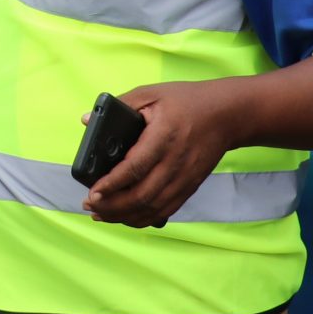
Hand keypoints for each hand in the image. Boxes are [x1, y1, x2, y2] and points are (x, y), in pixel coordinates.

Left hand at [83, 80, 239, 228]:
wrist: (226, 115)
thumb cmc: (186, 101)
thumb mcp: (151, 94)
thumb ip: (119, 105)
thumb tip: (86, 120)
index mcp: (164, 137)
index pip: (135, 167)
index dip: (112, 183)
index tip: (92, 191)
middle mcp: (175, 162)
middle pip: (142, 195)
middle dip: (112, 205)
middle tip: (89, 204)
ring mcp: (184, 178)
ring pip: (152, 208)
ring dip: (124, 216)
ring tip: (100, 214)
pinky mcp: (189, 187)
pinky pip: (165, 211)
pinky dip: (143, 218)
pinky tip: (125, 217)